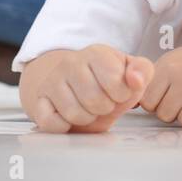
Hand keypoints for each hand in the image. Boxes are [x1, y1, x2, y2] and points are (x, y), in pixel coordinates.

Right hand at [19, 44, 154, 133]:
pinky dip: (63, 127)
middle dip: (103, 108)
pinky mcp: (38, 102)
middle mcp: (71, 63)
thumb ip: (142, 72)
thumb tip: (136, 80)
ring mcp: (52, 82)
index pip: (116, 81)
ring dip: (85, 118)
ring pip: (74, 113)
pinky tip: (67, 117)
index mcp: (96, 53)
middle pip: (96, 100)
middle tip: (100, 103)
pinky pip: (52, 123)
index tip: (117, 92)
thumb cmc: (102, 81)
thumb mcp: (127, 73)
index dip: (121, 94)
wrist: (65, 82)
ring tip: (85, 109)